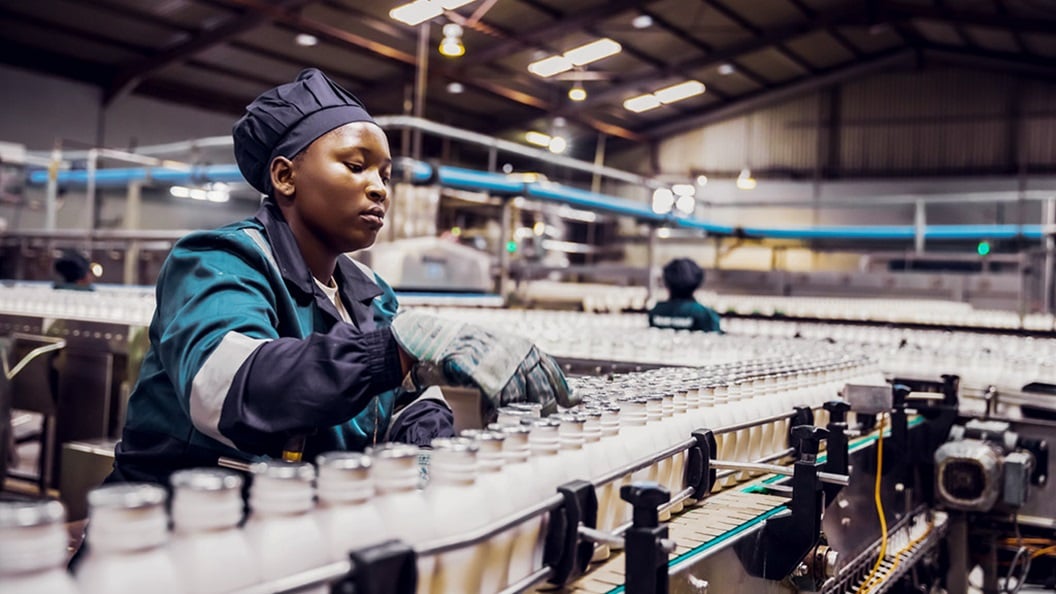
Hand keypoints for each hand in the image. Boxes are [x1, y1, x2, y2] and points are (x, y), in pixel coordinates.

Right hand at [390, 311, 575, 415]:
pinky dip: (496, 414)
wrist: (431, 339)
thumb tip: (542, 385)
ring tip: (515, 425)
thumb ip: (519, 363)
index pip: (552, 372)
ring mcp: (499, 365)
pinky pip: (496, 402)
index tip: (575, 404)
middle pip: (542, 391)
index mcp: (522, 347)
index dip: (565, 391)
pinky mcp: (481, 376)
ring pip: (520, 399)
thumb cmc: (464, 348)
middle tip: (542, 423)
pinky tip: (492, 420)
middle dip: (545, 410)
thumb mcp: (497, 348)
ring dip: (519, 415)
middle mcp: (515, 354)